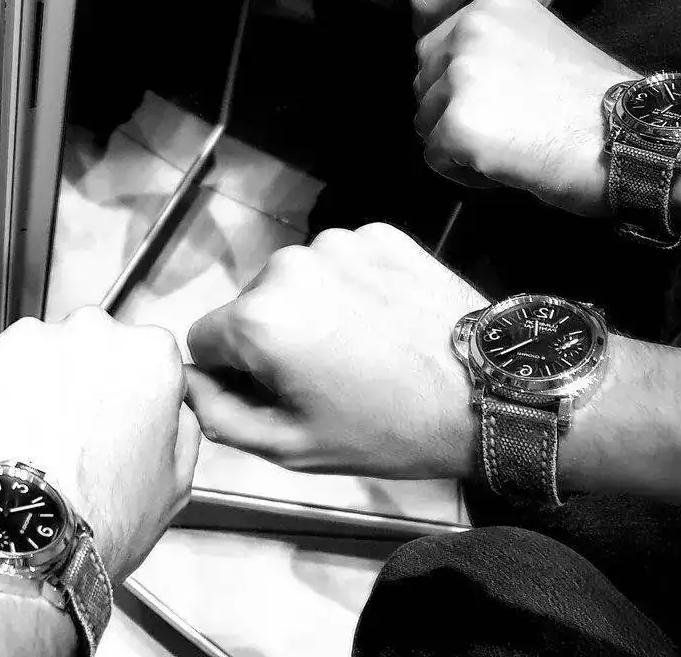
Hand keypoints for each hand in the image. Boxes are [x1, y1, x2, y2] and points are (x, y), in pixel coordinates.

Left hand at [0, 307, 200, 581]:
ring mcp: (25, 340)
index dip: (125, 390)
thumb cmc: (101, 520)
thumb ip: (180, 422)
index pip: (141, 353)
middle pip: (84, 344)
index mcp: (147, 354)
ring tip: (24, 444)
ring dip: (28, 385)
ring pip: (30, 353)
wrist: (22, 543)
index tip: (112, 421)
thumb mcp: (177, 482)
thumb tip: (167, 403)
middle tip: (66, 436)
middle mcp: (88, 331)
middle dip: (75, 378)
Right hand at [186, 225, 486, 480]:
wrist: (490, 392)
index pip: (204, 339)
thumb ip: (220, 416)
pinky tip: (387, 320)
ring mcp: (336, 243)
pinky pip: (341, 263)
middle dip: (276, 338)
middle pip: (251, 306)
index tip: (281, 394)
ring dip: (315, 310)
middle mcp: (286, 266)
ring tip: (365, 348)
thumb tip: (190, 383)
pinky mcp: (378, 233)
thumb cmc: (389, 428)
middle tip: (330, 377)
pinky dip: (354, 287)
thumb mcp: (292, 447)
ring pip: (297, 282)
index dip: (234, 374)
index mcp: (257, 320)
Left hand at [414, 0, 636, 215]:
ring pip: (425, 123)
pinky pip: (435, 159)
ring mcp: (461, 77)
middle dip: (457, 113)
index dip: (467, 87)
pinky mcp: (458, 125)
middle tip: (514, 128)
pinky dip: (466, 174)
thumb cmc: (596, 102)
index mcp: (488, 5)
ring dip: (461, 144)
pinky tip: (511, 167)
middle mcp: (468, 30)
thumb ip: (491, 51)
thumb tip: (444, 79)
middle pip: (425, 86)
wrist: (640, 137)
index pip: (437, 52)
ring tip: (516, 146)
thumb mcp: (539, 46)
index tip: (513, 102)